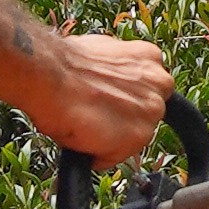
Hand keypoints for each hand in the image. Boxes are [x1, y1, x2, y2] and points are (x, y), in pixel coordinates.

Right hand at [22, 31, 176, 165]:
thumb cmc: (63, 64)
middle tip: (93, 116)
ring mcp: (151, 110)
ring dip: (110, 137)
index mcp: (149, 58)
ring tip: (83, 125)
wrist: (50, 74)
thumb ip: (118, 71)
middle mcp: (159, 83)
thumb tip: (109, 81)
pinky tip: (81, 137)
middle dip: (121, 119)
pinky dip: (98, 154)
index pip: (146, 90)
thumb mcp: (100, 53)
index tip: (108, 103)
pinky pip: (117, 155)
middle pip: (144, 114)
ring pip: (132, 137)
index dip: (124, 100)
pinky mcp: (139, 135)